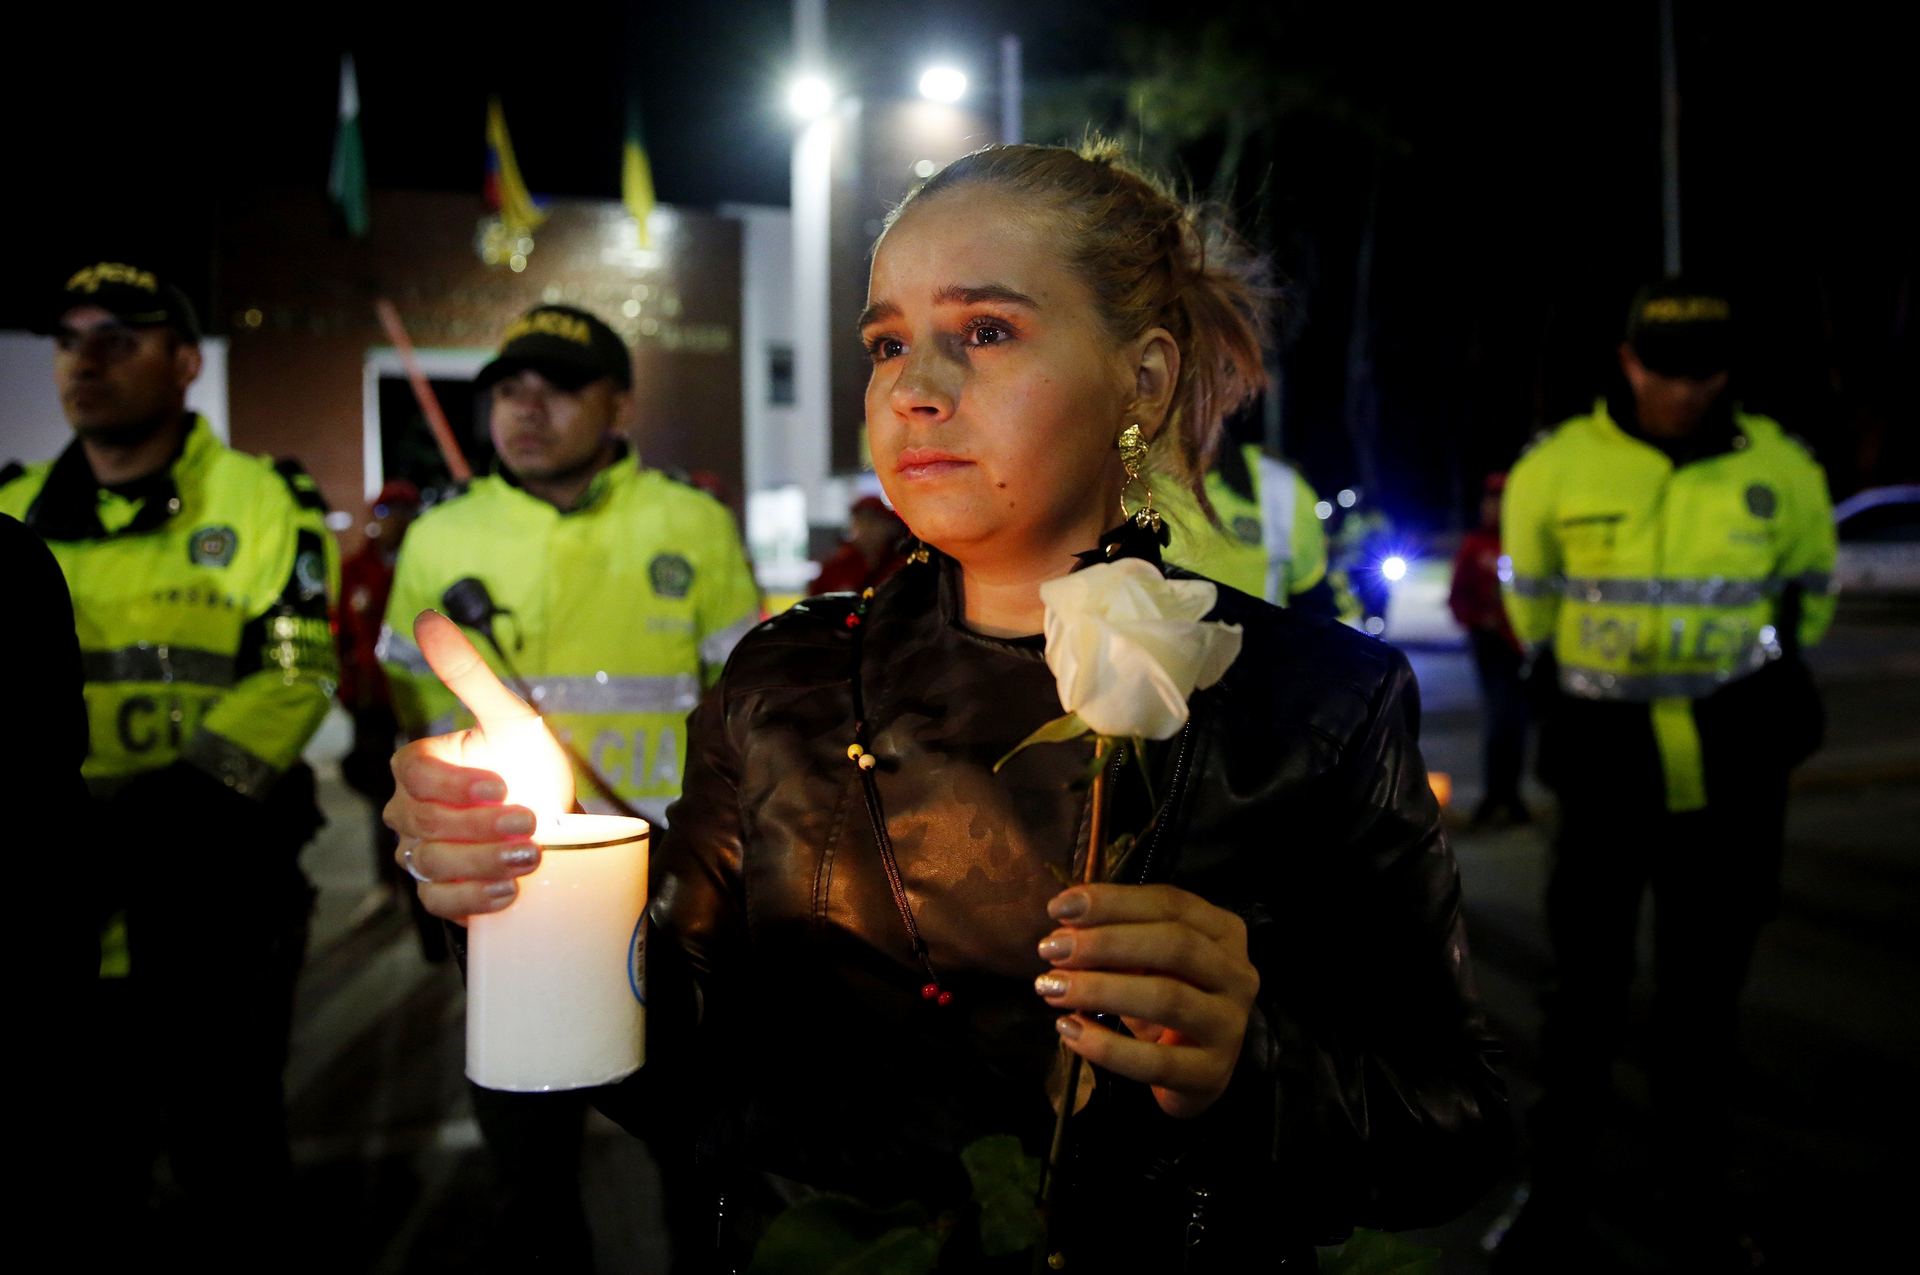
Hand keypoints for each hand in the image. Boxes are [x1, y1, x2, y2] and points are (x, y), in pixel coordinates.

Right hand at [383, 611, 572, 922]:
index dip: (454, 784)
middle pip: (425, 824)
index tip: (501, 786)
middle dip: (481, 827)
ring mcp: (422, 854)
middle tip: (532, 824)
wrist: (556, 820)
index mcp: (417, 767)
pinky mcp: (441, 891)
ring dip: (484, 863)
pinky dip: (471, 900)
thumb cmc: (526, 764)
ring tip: (531, 857)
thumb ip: (466, 672)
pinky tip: (508, 891)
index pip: (413, 776)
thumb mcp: (507, 716)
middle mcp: (410, 812)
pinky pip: (437, 902)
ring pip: (432, 864)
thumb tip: (425, 616)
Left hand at [1034, 883, 1259, 1118]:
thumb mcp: (1146, 960)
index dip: (1113, 902)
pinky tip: (1069, 1030)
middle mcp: (1238, 974)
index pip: (1171, 903)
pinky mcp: (1212, 1074)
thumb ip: (1115, 937)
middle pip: (1174, 945)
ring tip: (1053, 988)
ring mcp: (1230, 1026)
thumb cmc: (1165, 996)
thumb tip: (1064, 927)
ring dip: (1100, 989)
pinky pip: (1155, 1061)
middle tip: (1052, 949)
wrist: (1192, 1069)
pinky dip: (1106, 1046)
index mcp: (1224, 932)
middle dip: (1105, 943)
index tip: (1059, 908)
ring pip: (1167, 998)